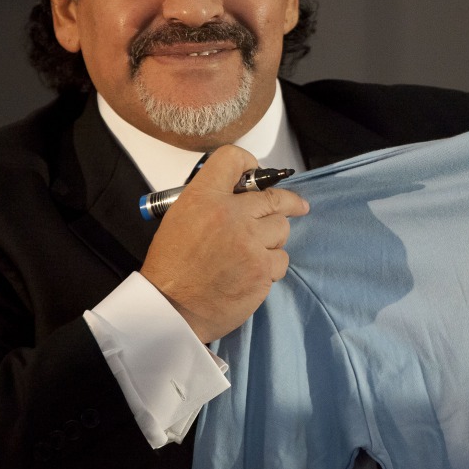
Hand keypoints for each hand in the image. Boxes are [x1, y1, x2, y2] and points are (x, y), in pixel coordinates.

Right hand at [140, 145, 309, 342]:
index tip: (259, 175)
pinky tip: (253, 272)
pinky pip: (281, 258)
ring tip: (254, 250)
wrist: (171, 309)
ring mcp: (250, 242)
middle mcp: (230, 214)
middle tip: (297, 206)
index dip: (249, 164)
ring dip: (273, 238)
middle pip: (273, 196)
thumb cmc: (172, 268)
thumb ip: (211, 201)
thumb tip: (242, 196)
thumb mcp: (179, 219)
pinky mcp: (262, 268)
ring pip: (282, 227)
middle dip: (288, 201)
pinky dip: (271, 265)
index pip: (232, 158)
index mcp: (203, 197)